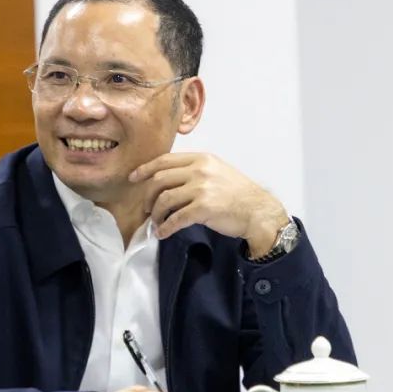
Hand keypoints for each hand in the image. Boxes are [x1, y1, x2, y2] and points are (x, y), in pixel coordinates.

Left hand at [129, 153, 289, 256]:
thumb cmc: (238, 193)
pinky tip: (163, 233)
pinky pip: (175, 219)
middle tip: (146, 208)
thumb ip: (194, 171)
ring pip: (164, 199)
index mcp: (201, 159)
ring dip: (156, 214)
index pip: (165, 160)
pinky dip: (165, 228)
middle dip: (148, 196)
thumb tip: (167, 180)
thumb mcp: (217, 171)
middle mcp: (200, 171)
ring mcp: (201, 189)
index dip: (145, 169)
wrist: (258, 211)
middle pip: (160, 180)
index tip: (134, 178)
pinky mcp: (203, 209)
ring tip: (156, 222)